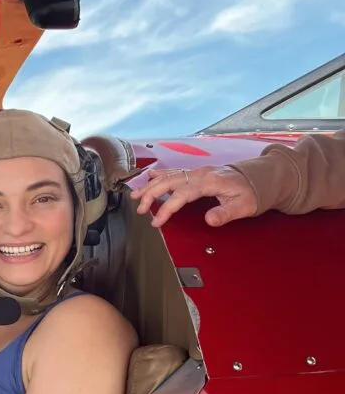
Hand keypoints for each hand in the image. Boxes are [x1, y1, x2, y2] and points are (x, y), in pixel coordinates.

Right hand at [131, 165, 257, 227]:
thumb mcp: (244, 206)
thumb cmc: (250, 193)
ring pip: (169, 175)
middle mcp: (200, 174)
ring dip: (151, 185)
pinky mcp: (196, 173)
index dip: (167, 208)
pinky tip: (149, 177)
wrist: (258, 178)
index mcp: (209, 181)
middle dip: (151, 194)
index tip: (157, 221)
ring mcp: (197, 172)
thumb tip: (208, 219)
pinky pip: (174, 172)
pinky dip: (159, 175)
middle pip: (169, 181)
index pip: (182, 194)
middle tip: (140, 209)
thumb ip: (226, 213)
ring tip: (135, 195)